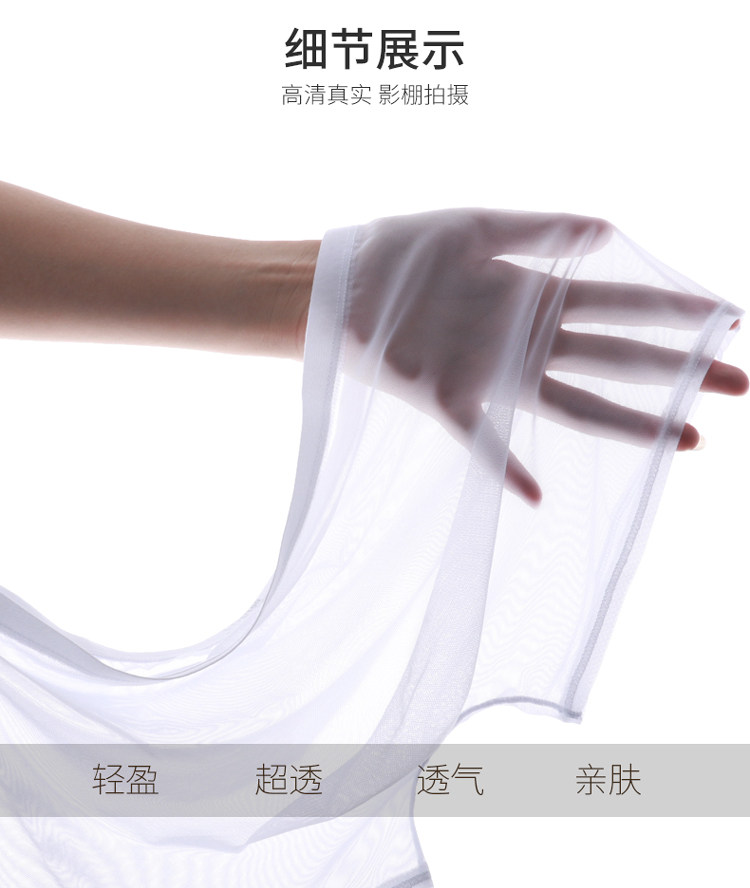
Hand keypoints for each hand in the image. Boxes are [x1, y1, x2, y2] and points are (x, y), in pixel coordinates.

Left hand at [345, 208, 745, 503]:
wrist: (338, 282)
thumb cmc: (404, 250)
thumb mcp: (477, 227)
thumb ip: (541, 229)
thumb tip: (610, 230)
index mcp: (535, 299)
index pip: (621, 308)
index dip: (675, 312)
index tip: (728, 318)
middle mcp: (524, 343)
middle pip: (616, 360)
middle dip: (679, 371)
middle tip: (739, 386)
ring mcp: (490, 375)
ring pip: (574, 404)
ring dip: (631, 423)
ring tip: (685, 440)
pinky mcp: (444, 399)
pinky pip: (481, 442)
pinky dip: (506, 470)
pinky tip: (537, 499)